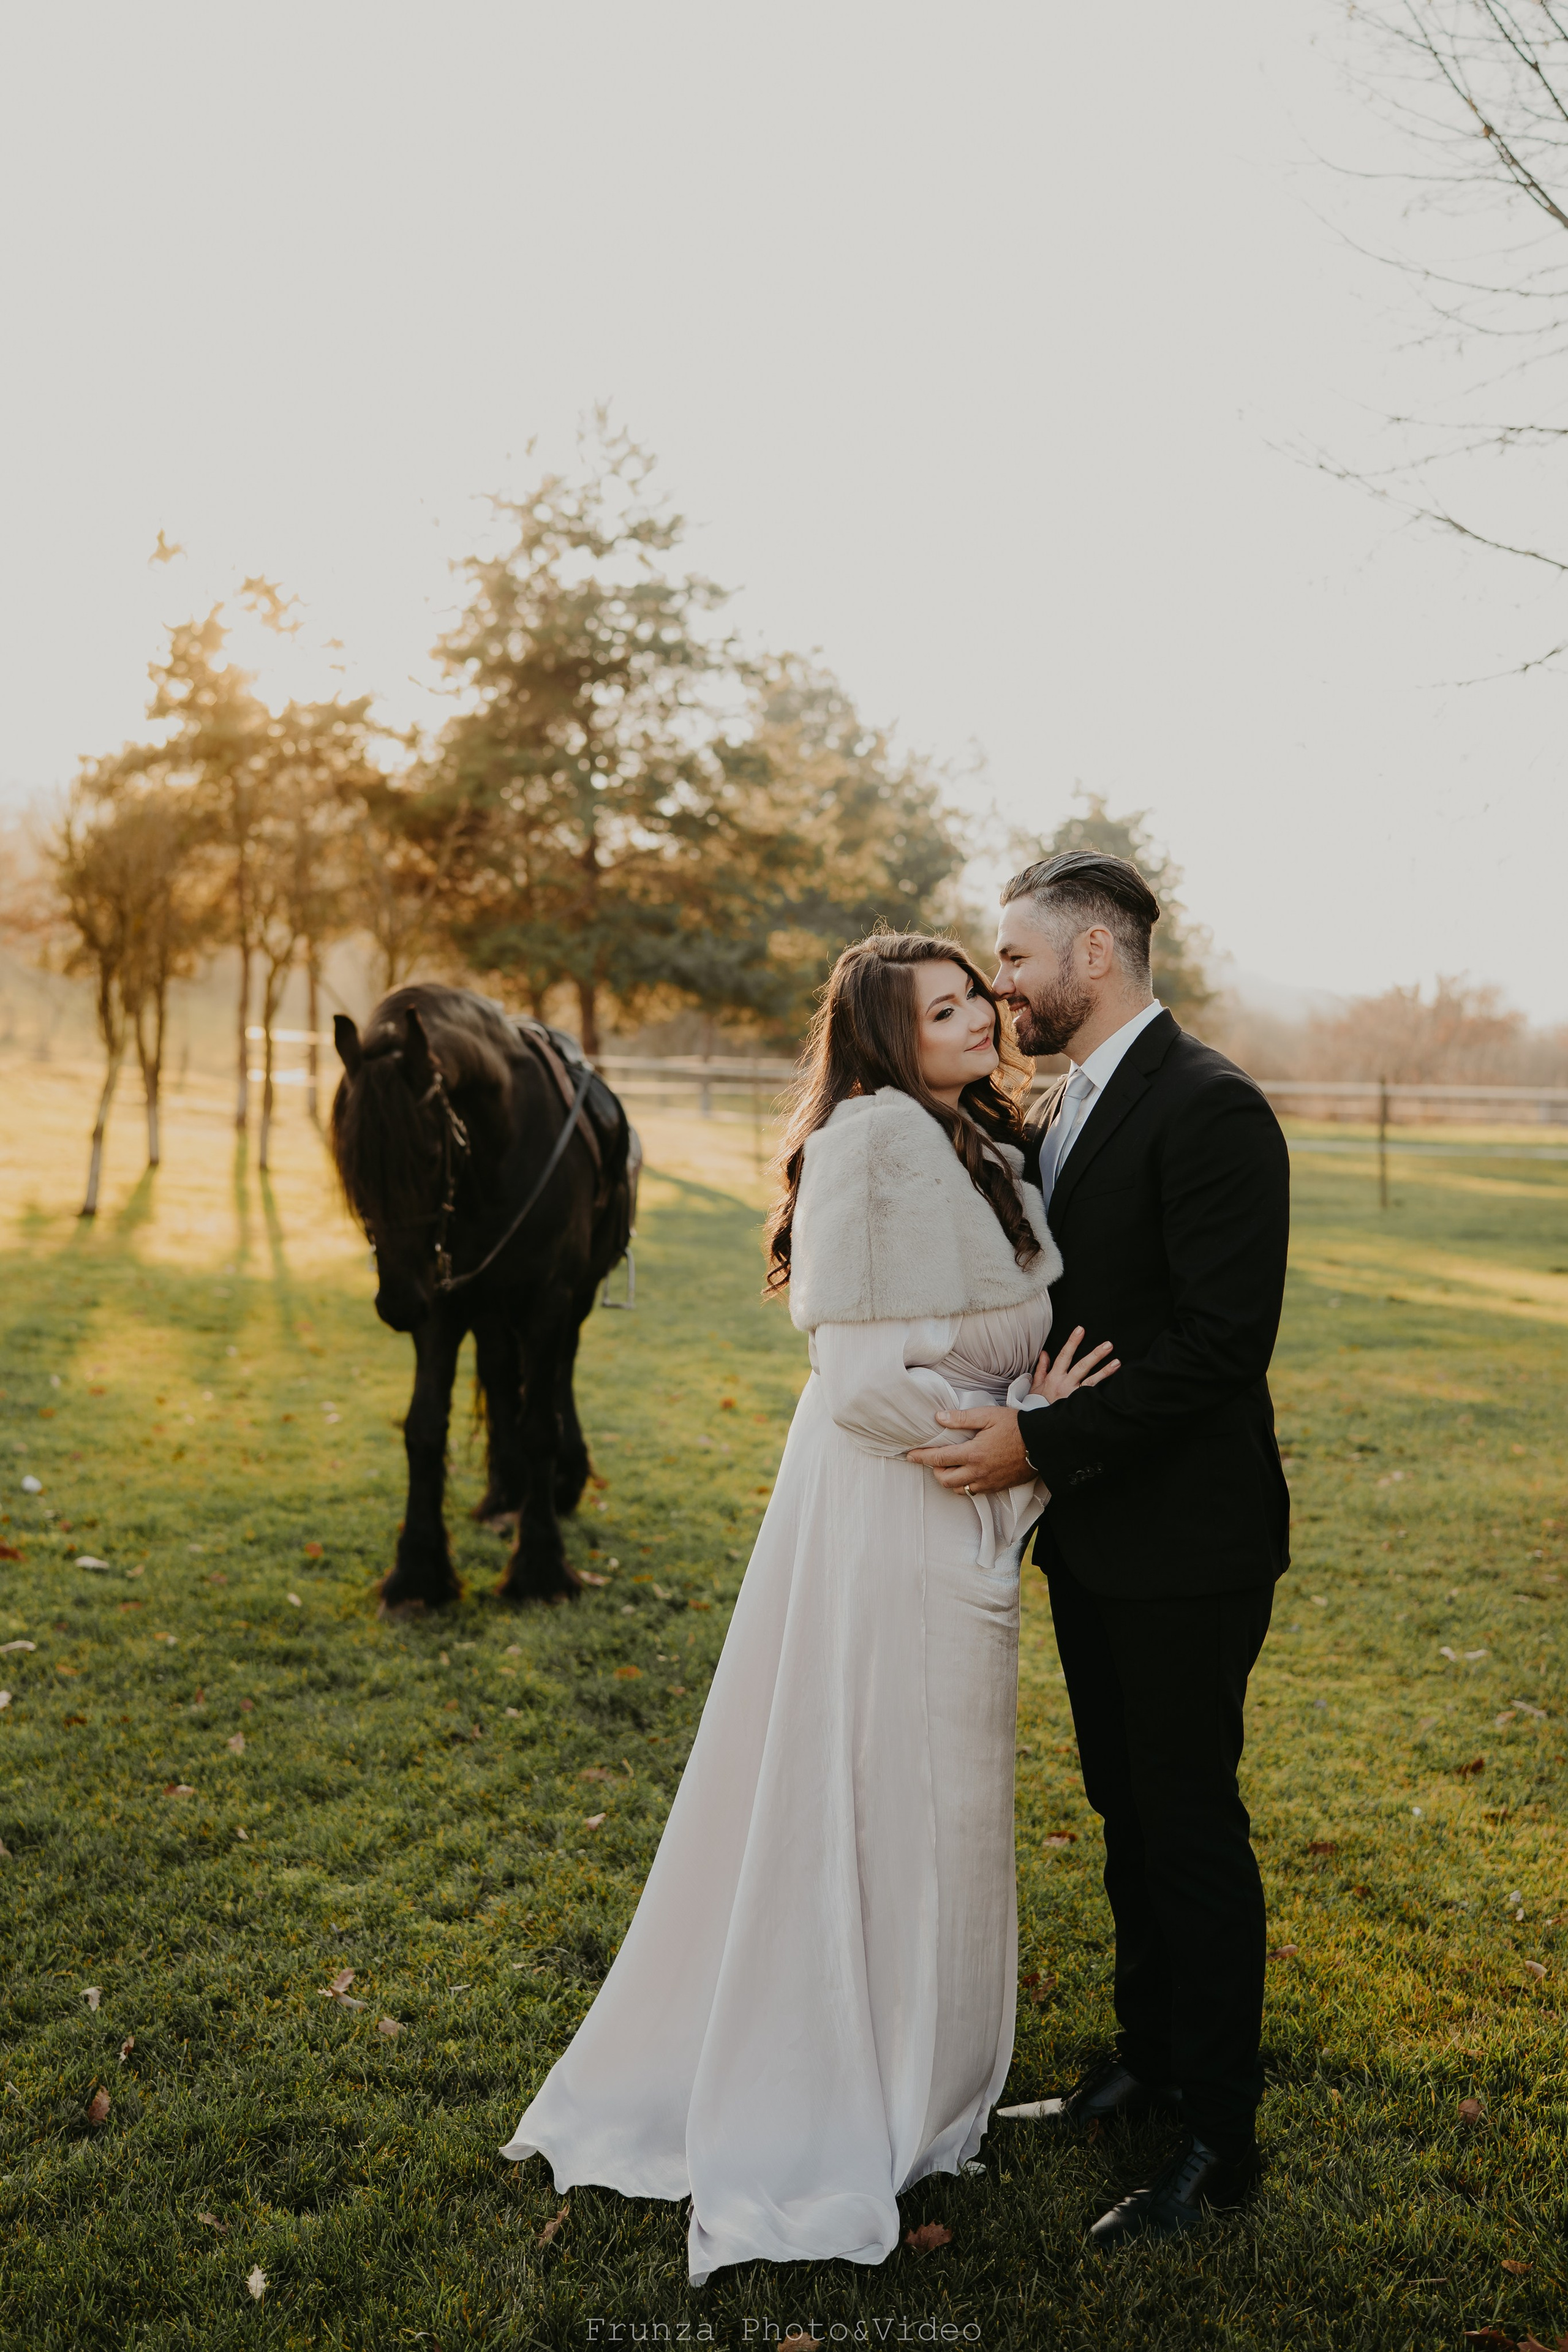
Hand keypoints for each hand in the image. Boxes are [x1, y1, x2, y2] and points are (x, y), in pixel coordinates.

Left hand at [907, 1404, 1031, 1495]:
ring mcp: (988, 1483)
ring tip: (951, 1467)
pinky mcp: (997, 1487)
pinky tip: (968, 1473)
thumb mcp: (988, 1416)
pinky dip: (965, 1485)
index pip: (938, 1459)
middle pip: (945, 1479)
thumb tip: (939, 1418)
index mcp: (972, 1453)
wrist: (1043, 1444)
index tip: (910, 1455)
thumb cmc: (1016, 1426)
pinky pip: (974, 1492)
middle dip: (935, 1470)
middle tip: (935, 1459)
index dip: (921, 1457)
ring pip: (958, 1489)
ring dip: (950, 1480)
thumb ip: (961, 1418)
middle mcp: (977, 1472)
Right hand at [1027, 1326, 1120, 1402]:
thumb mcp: (1036, 1385)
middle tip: (1108, 1344)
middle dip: (1095, 1354)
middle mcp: (1065, 1384)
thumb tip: (1044, 1353)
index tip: (1080, 1329)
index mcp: (1054, 1377)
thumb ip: (1042, 1368)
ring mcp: (1074, 1396)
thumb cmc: (1038, 1404)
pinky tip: (1115, 1385)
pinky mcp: (1080, 1406)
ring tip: (1117, 1362)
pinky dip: (1103, 1391)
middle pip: (1082, 1366)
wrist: (1041, 1425)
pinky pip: (1093, 1397)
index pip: (1064, 1355)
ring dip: (1105, 1371)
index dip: (1072, 1342)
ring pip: (1091, 1381)